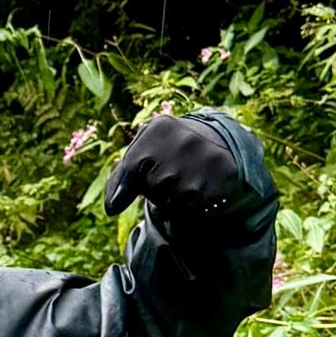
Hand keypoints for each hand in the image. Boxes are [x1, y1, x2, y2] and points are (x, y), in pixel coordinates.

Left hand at [104, 113, 242, 218]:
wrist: (214, 142)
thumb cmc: (164, 153)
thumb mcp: (139, 155)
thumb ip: (120, 180)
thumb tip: (112, 208)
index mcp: (160, 128)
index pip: (132, 168)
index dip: (134, 179)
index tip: (145, 169)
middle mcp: (185, 139)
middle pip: (153, 188)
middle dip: (156, 190)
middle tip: (170, 174)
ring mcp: (206, 157)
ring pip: (173, 201)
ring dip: (173, 199)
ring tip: (184, 179)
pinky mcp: (224, 176)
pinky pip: (193, 207)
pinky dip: (191, 204)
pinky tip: (198, 186)